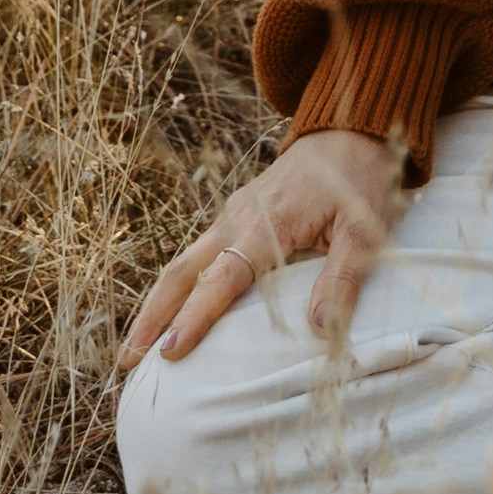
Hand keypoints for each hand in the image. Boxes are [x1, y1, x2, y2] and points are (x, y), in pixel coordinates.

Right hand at [116, 129, 403, 368]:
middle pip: (182, 272)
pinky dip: (177, 288)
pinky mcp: (235, 217)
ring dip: (156, 304)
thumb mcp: (366, 231)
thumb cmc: (360, 182)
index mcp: (267, 224)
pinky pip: (198, 256)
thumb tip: (319, 329)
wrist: (349, 131)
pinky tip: (170, 313)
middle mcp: (237, 219)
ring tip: (135, 349)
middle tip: (126, 362)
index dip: (194, 318)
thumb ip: (343, 278)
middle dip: (152, 317)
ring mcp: (231, 216)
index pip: (222, 279)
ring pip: (183, 264)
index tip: (169, 352)